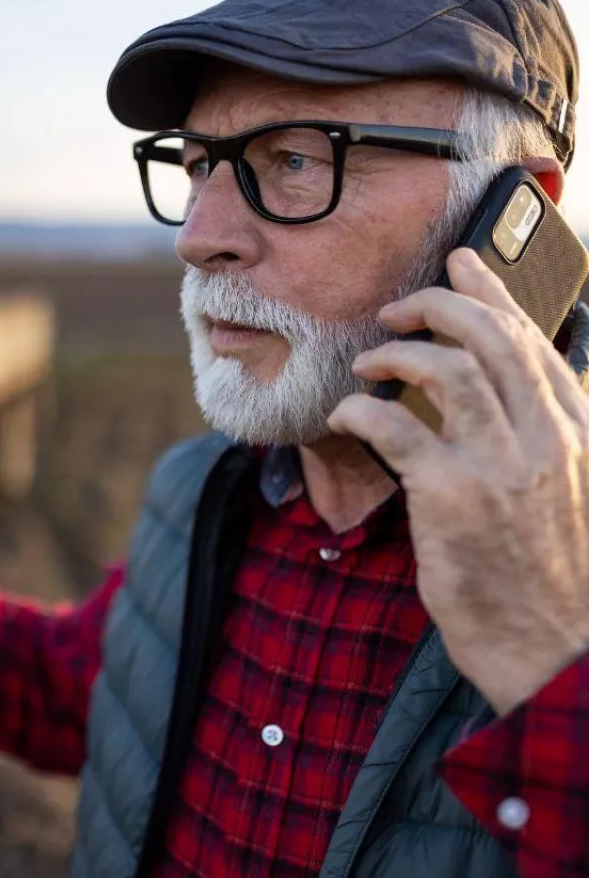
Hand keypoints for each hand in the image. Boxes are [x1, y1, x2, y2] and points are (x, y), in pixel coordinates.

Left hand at [328, 248, 588, 714]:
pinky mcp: (451, 496)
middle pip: (492, 338)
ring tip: (368, 363)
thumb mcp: (565, 495)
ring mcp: (500, 465)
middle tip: (397, 308)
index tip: (461, 261)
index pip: (534, 341)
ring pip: (448, 368)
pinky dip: (363, 408)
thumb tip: (501, 394)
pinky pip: (395, 426)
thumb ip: (539, 440)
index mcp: (575, 434)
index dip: (493, 292)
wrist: (555, 653)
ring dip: (397, 353)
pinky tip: (348, 412)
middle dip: (438, 304)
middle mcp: (545, 439)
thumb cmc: (548, 576)